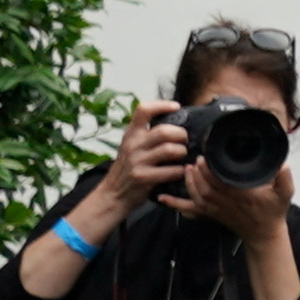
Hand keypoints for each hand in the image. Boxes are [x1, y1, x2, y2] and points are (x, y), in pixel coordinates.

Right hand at [113, 101, 196, 218]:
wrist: (113, 194)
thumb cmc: (128, 168)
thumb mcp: (131, 146)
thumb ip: (147, 135)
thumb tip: (176, 122)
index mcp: (131, 133)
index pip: (143, 110)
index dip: (162, 105)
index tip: (176, 107)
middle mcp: (133, 145)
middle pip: (164, 131)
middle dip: (182, 135)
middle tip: (185, 140)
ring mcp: (137, 161)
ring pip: (170, 150)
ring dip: (183, 153)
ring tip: (183, 156)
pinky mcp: (143, 177)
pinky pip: (171, 171)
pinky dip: (181, 171)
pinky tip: (181, 171)